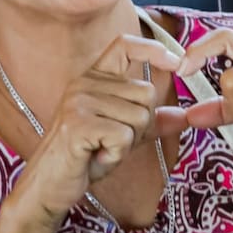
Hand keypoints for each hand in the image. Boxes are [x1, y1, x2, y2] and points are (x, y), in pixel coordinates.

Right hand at [17, 34, 180, 225]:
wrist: (49, 186)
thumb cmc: (84, 158)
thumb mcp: (123, 135)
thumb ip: (150, 122)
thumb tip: (183, 116)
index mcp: (93, 78)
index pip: (125, 46)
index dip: (154, 49)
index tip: (177, 63)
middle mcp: (85, 83)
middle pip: (146, 94)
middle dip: (140, 126)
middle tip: (111, 141)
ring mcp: (79, 101)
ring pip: (140, 117)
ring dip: (127, 143)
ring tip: (101, 149)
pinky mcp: (78, 123)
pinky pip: (125, 136)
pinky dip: (117, 154)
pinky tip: (96, 157)